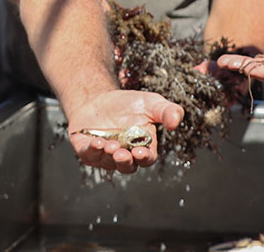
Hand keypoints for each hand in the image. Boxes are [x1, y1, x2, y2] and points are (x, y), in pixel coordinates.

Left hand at [64, 90, 183, 173]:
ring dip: (109, 155)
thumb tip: (175, 122)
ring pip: (108, 162)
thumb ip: (167, 111)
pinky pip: (89, 155)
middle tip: (122, 153)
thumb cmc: (128, 104)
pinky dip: (92, 151)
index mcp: (142, 147)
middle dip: (125, 161)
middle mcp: (124, 155)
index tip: (140, 152)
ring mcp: (105, 156)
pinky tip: (96, 142)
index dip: (144, 158)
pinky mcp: (87, 151)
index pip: (146, 159)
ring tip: (109, 144)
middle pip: (127, 166)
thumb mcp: (151, 103)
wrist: (99, 98)